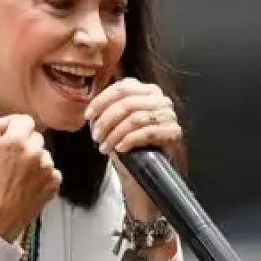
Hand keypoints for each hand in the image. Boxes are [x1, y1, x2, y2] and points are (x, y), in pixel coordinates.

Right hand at [0, 114, 61, 242]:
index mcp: (16, 141)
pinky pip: (51, 171)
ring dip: (35, 162)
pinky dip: (43, 177)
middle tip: (12, 163)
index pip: (25, 121)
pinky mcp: (55, 182)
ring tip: (19, 177)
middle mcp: (34, 151)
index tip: (12, 139)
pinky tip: (28, 185)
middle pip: (36, 137)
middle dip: (26, 146)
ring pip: (44, 155)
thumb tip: (7, 121)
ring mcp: (47, 167)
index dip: (16, 129)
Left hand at [84, 78, 182, 220]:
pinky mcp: (173, 132)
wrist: (149, 171)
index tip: (87, 116)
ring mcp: (169, 115)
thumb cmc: (132, 146)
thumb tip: (92, 111)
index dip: (101, 101)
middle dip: (106, 121)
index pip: (122, 88)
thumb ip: (109, 111)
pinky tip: (120, 149)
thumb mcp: (117, 124)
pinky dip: (129, 140)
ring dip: (115, 134)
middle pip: (127, 103)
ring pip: (135, 118)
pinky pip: (147, 132)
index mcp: (146, 91)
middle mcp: (160, 99)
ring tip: (105, 147)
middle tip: (96, 137)